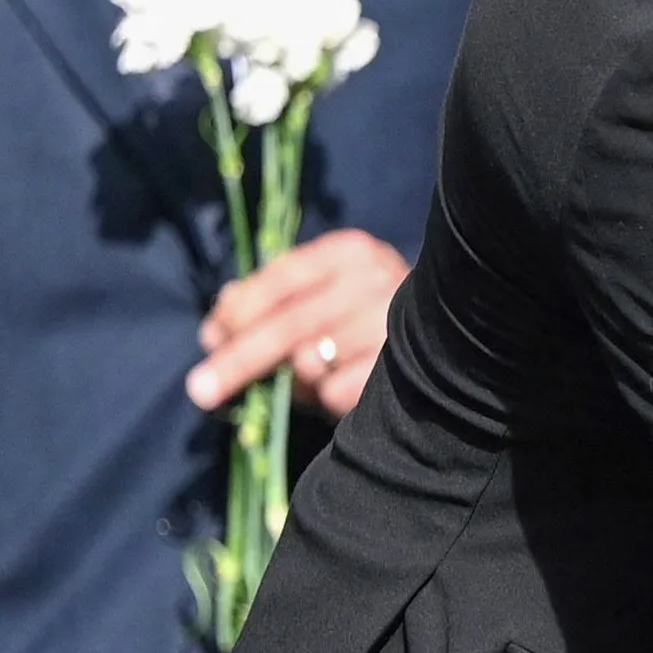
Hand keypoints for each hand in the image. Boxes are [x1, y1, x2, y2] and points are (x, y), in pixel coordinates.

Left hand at [193, 231, 409, 418]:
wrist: (451, 330)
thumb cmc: (369, 310)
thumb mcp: (325, 288)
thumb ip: (274, 297)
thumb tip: (219, 321)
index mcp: (351, 252)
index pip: (281, 279)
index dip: (238, 310)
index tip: (209, 336)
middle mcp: (376, 282)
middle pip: (289, 325)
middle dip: (238, 360)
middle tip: (201, 391)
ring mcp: (392, 326)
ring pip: (310, 363)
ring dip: (293, 382)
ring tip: (304, 382)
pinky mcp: (401, 369)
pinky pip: (336, 393)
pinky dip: (324, 400)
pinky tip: (340, 387)